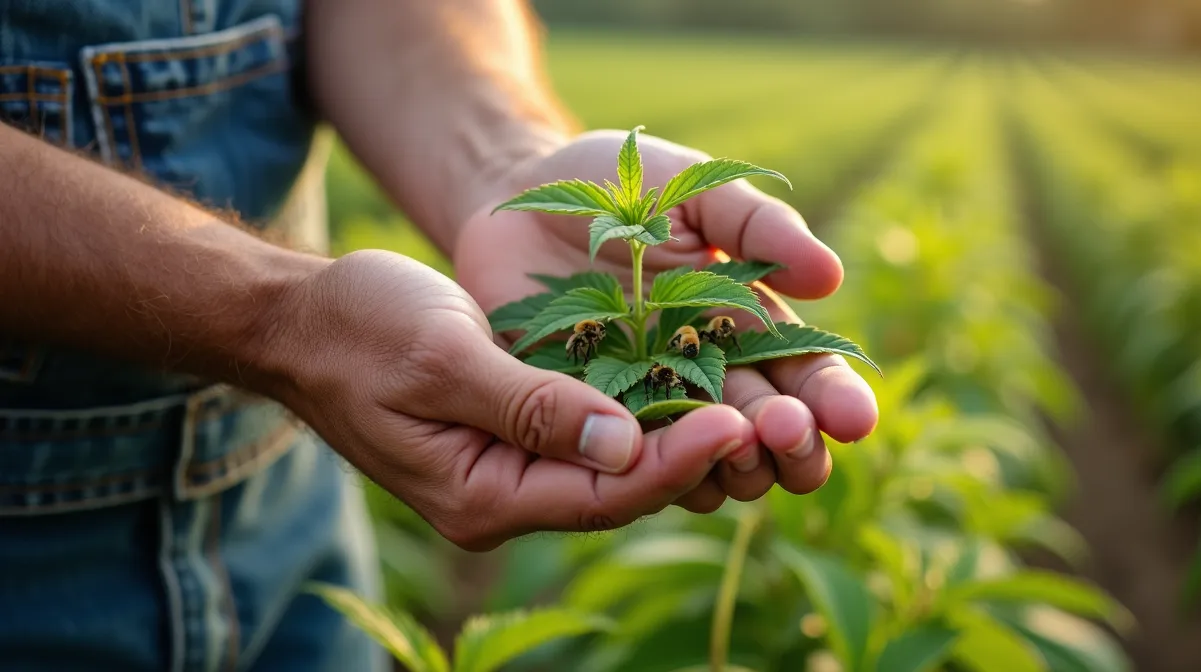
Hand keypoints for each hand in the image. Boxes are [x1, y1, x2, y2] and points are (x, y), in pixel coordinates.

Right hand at [267, 250, 756, 550]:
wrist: (304, 322)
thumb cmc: (361, 328)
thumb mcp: (441, 358)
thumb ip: (529, 405)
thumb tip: (624, 443)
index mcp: (482, 495)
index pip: (601, 491)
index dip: (673, 459)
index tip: (736, 422)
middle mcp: (506, 497)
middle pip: (623, 490)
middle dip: (698, 456)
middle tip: (777, 421)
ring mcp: (513, 471)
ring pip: (618, 466)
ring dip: (684, 438)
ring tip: (761, 405)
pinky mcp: (519, 436)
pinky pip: (597, 437)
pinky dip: (646, 414)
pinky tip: (697, 383)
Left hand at [454, 130, 878, 512]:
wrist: (518, 201)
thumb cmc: (619, 189)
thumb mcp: (693, 190)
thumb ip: (757, 227)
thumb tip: (831, 277)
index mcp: (749, 325)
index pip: (806, 375)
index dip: (833, 401)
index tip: (853, 419)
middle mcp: (711, 376)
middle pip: (771, 435)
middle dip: (791, 443)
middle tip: (787, 431)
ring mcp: (652, 404)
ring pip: (711, 464)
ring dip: (733, 466)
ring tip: (737, 444)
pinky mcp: (592, 421)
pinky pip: (632, 468)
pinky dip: (655, 473)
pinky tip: (663, 462)